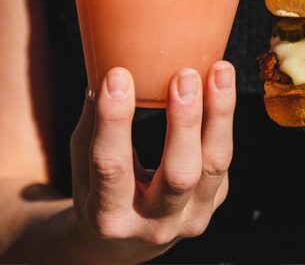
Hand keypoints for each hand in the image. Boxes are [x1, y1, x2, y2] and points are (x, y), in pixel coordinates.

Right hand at [65, 63, 235, 262]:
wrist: (125, 242)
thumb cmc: (98, 187)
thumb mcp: (82, 161)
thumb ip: (94, 121)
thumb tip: (105, 62)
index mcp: (109, 216)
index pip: (112, 167)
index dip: (114, 121)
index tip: (118, 77)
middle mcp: (154, 225)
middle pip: (178, 175)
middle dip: (184, 123)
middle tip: (184, 76)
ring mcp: (190, 218)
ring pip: (214, 165)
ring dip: (219, 114)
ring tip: (219, 71)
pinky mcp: (214, 202)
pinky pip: (222, 158)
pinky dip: (223, 119)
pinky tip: (222, 83)